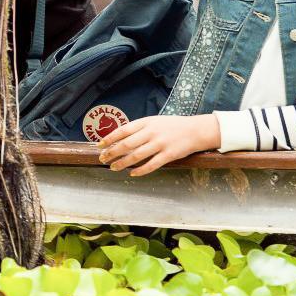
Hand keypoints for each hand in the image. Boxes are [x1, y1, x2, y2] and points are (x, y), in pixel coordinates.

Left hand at [96, 114, 219, 175]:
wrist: (196, 130)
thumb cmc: (172, 126)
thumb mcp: (154, 122)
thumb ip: (139, 129)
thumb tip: (119, 138)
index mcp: (146, 122)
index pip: (123, 130)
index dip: (109, 138)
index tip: (99, 145)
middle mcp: (151, 133)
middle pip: (126, 144)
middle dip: (112, 152)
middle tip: (102, 159)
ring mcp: (160, 144)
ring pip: (136, 156)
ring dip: (122, 163)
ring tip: (113, 167)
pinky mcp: (169, 155)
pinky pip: (152, 165)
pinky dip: (140, 170)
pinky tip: (132, 174)